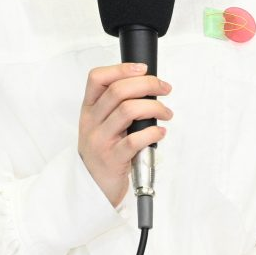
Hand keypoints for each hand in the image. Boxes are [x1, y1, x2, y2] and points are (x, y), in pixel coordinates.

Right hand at [78, 63, 172, 206]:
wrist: (92, 186)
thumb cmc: (102, 151)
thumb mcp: (100, 124)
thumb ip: (115, 105)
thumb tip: (147, 86)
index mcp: (89, 109)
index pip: (97, 78)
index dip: (121, 68)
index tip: (143, 69)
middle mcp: (92, 122)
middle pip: (118, 90)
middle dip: (147, 84)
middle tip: (164, 88)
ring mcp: (101, 141)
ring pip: (128, 110)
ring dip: (154, 107)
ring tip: (166, 113)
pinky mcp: (113, 159)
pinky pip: (135, 140)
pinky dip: (152, 132)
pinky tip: (160, 132)